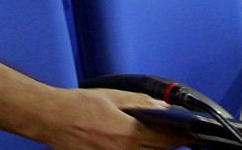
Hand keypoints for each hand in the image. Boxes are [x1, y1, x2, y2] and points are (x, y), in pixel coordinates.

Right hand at [42, 88, 183, 149]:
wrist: (51, 118)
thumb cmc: (77, 105)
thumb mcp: (114, 96)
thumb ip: (140, 103)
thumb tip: (163, 107)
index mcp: (127, 134)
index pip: (164, 139)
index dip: (180, 136)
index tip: (190, 132)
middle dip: (168, 143)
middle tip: (177, 134)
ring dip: (153, 148)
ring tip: (158, 138)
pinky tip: (136, 143)